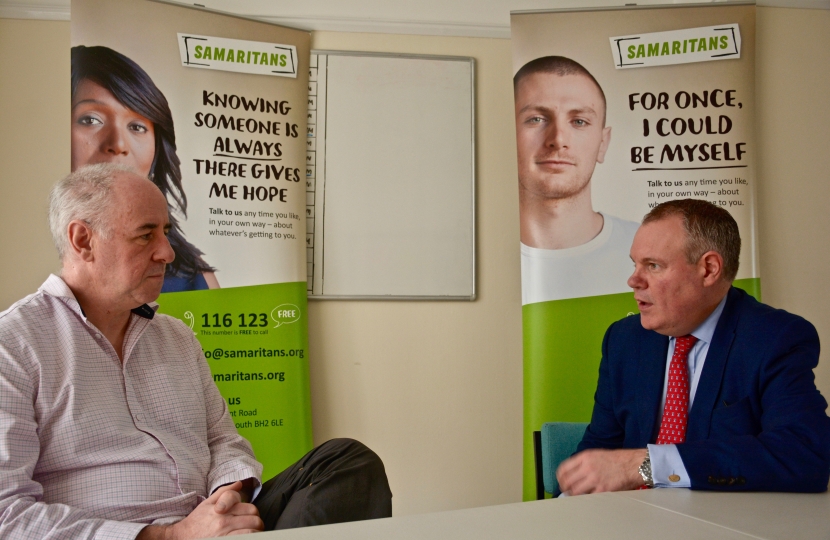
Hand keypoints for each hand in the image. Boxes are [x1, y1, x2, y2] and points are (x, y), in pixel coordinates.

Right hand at [137, 482, 262, 538]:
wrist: (181, 538)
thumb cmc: (195, 522)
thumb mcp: (207, 503)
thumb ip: (224, 493)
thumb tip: (239, 483)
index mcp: (223, 510)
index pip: (251, 509)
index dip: (253, 513)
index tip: (250, 518)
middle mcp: (224, 522)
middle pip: (254, 520)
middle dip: (257, 524)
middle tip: (253, 527)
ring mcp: (225, 535)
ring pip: (252, 532)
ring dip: (256, 533)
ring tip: (252, 534)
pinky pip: (245, 539)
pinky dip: (250, 538)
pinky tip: (246, 537)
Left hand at [556, 448, 647, 494]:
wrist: (633, 464)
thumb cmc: (617, 459)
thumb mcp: (596, 454)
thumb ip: (583, 462)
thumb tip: (573, 473)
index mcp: (585, 457)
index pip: (564, 468)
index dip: (560, 477)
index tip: (561, 482)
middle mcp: (587, 467)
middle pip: (567, 481)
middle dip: (565, 488)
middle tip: (566, 492)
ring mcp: (595, 479)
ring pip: (575, 491)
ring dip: (573, 495)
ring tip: (575, 496)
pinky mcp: (603, 489)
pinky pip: (589, 498)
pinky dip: (586, 500)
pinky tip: (587, 499)